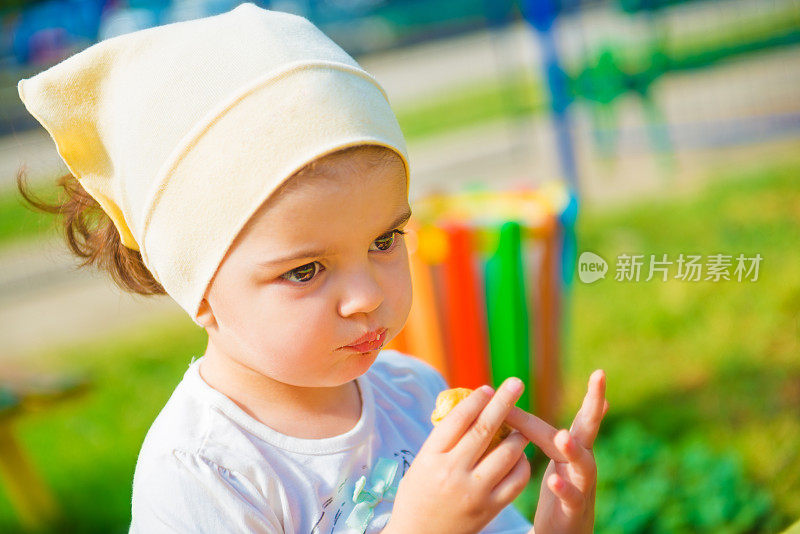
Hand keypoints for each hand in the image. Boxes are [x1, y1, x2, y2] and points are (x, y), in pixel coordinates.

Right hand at [386, 378, 531, 533]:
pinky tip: (520, 457)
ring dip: (519, 436)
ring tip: (523, 428)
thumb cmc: (418, 495)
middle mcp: (452, 472)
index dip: (476, 401)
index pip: (458, 420)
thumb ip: (444, 439)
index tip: (488, 388)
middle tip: (515, 384)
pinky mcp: (489, 509)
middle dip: (503, 403)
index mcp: (432, 457)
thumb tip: (471, 407)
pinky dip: (522, 465)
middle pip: (484, 429)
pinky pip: (516, 481)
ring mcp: (473, 492)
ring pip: (506, 454)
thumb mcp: (422, 463)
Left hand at [504, 370, 608, 533]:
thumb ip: (545, 435)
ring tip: (563, 436)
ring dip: (574, 450)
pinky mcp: (574, 510)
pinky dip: (564, 488)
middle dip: (594, 402)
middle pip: (589, 429)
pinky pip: (572, 497)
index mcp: (572, 449)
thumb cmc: (560, 495)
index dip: (580, 397)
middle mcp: (581, 463)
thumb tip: (520, 406)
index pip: (565, 419)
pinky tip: (551, 478)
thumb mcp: (557, 460)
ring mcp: (582, 486)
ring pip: (583, 464)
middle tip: (599, 376)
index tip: (596, 373)